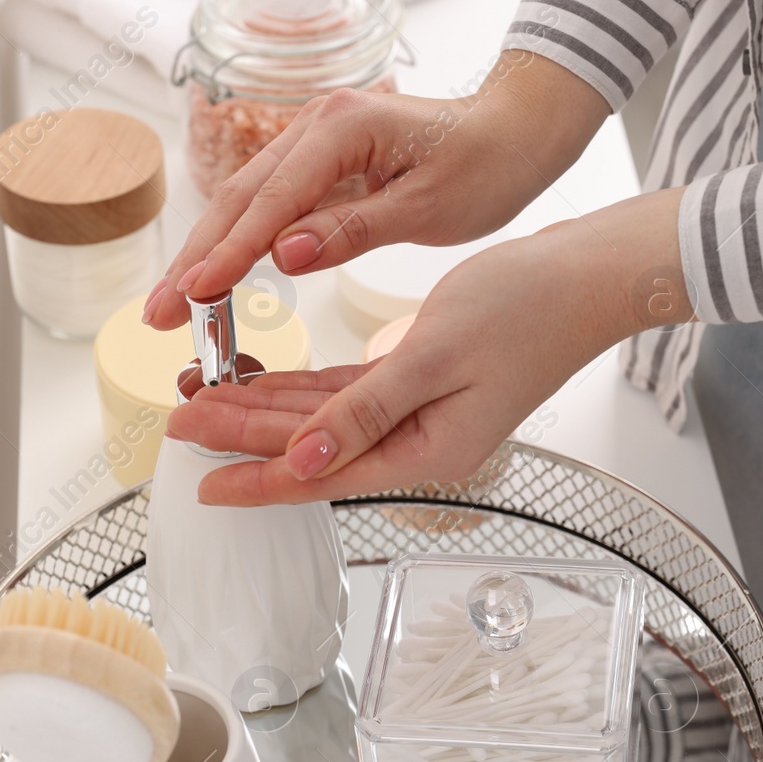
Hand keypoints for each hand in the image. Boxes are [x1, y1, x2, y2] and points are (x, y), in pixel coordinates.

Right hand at [143, 52, 609, 328]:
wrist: (514, 132)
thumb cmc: (485, 165)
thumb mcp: (428, 208)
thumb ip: (352, 230)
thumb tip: (282, 256)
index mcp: (344, 130)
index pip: (272, 201)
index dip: (230, 253)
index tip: (195, 295)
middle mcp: (317, 126)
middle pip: (240, 198)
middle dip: (196, 260)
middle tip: (159, 316)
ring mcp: (314, 141)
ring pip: (245, 202)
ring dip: (207, 255)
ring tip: (172, 307)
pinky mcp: (319, 161)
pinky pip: (268, 205)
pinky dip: (238, 244)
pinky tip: (214, 280)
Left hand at [165, 188, 689, 504]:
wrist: (584, 279)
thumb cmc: (525, 309)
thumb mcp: (434, 355)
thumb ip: (364, 411)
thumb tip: (304, 459)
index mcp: (428, 451)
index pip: (323, 476)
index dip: (257, 479)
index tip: (200, 481)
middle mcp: (421, 443)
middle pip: (312, 447)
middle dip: (243, 434)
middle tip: (178, 420)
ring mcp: (421, 416)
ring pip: (322, 418)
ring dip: (265, 408)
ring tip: (203, 397)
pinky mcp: (422, 383)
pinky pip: (347, 393)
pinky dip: (304, 387)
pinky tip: (263, 377)